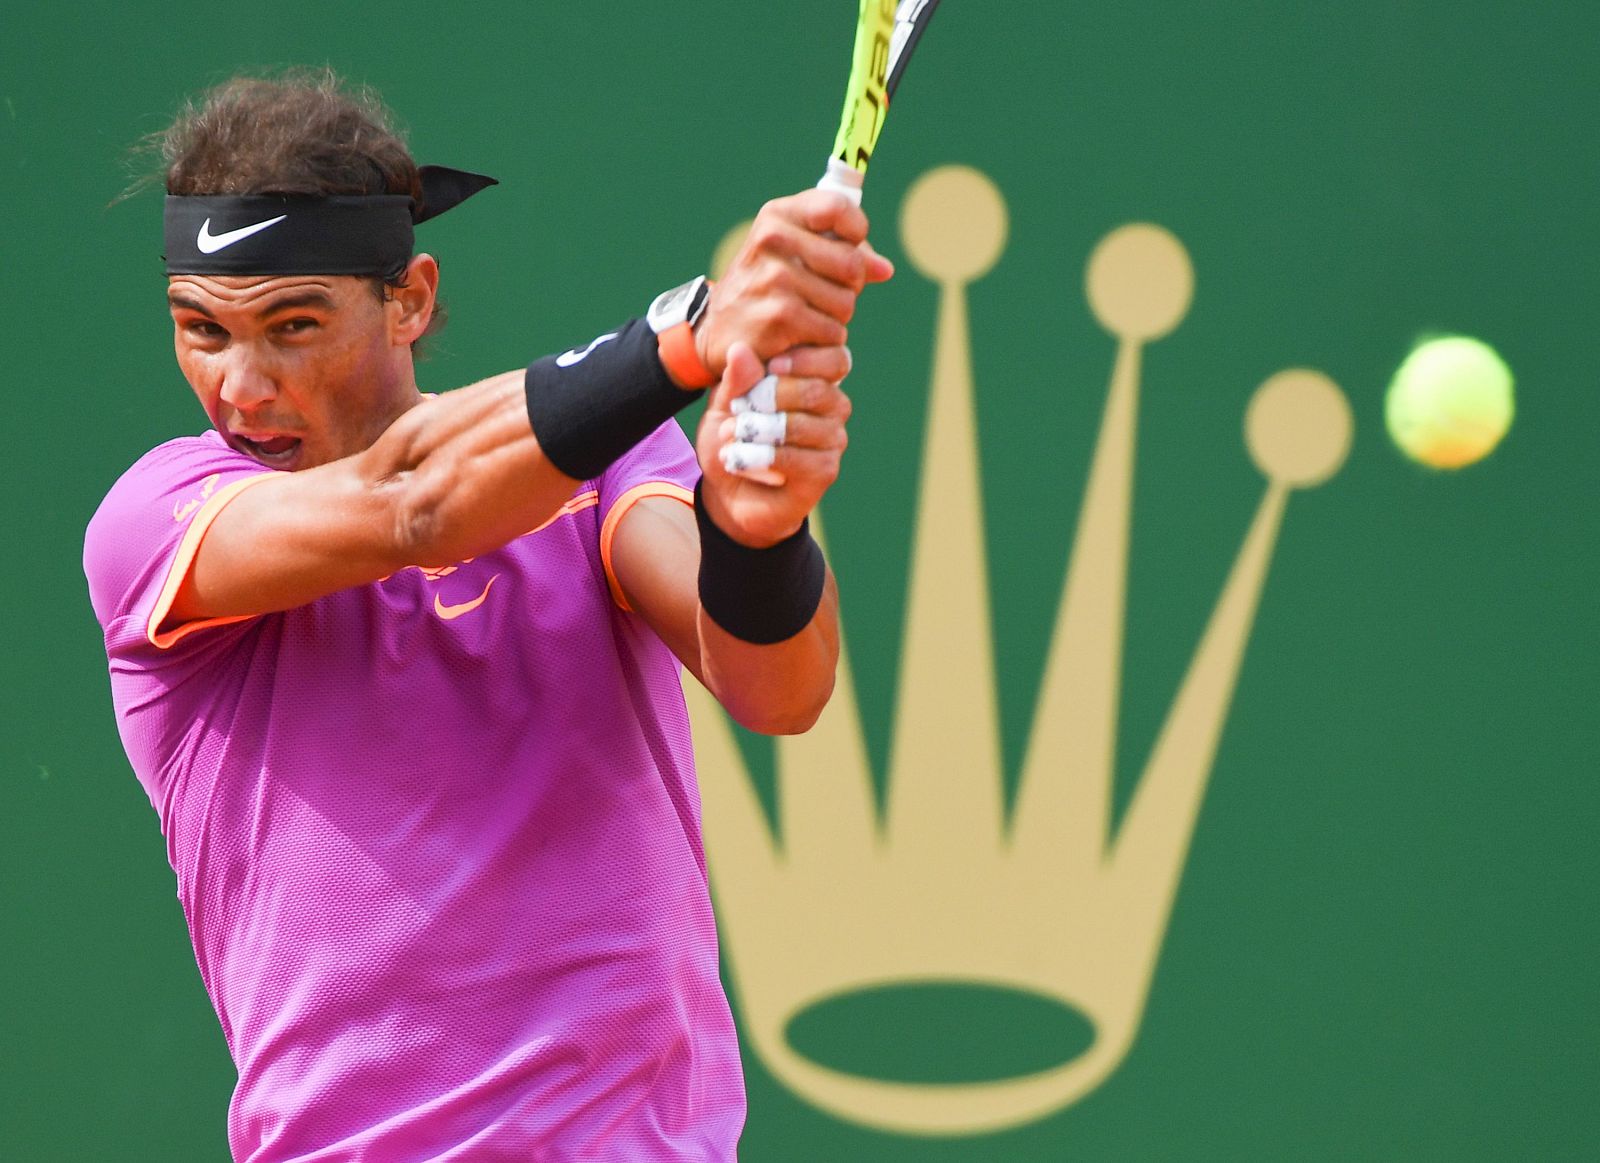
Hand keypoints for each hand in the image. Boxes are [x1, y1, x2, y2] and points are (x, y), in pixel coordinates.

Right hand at [695, 189, 893, 380]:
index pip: (838, 207)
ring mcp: (775, 278)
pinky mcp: (780, 317)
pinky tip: (801, 337)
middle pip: (852, 263)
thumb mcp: (794, 257)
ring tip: (808, 316)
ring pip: (846, 302)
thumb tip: (884, 270)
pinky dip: (824, 340)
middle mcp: (773, 240)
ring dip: (836, 318)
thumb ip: (842, 254)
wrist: (718, 333)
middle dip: (849, 286)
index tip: (849, 246)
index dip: (856, 231)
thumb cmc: (765, 289)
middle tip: (827, 295)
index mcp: (777, 216)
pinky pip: (832, 331)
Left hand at [695, 342, 851, 547]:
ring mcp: (833, 441)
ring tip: (729, 436)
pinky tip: (738, 459)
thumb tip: (740, 349)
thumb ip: (736, 381)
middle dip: (771, 397)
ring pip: (802, 426)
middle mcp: (833, 409)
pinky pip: (797, 459)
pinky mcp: (825, 471)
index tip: (769, 365)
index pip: (829, 360)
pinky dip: (760, 458)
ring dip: (758, 431)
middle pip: (816, 391)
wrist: (730, 493)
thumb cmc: (733, 440)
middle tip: (737, 410)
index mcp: (816, 381)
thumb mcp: (726, 405)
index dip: (801, 359)